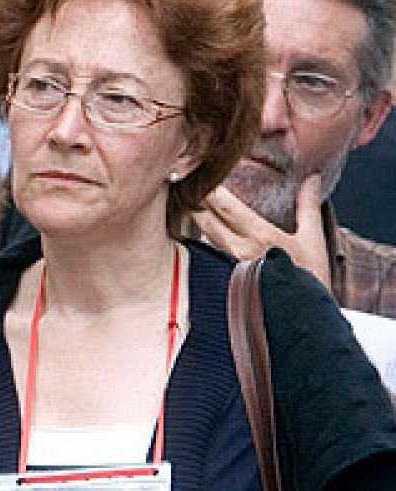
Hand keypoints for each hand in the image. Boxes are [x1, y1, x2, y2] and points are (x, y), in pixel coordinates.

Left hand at [192, 177, 331, 288]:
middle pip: (206, 221)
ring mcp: (228, 268)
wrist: (301, 316)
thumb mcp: (312, 239)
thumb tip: (311, 178)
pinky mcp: (223, 281)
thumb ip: (308, 206)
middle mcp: (239, 252)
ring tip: (179, 203)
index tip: (196, 174)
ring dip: (193, 221)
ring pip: (202, 239)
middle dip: (192, 202)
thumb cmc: (309, 278)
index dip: (210, 191)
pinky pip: (206, 258)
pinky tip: (189, 234)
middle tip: (178, 183)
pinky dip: (198, 243)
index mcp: (261, 237)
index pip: (227, 208)